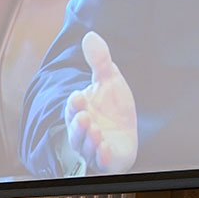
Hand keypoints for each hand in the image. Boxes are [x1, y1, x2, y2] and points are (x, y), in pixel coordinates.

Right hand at [64, 31, 137, 172]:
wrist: (126, 134)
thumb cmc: (113, 107)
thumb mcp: (110, 80)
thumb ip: (99, 61)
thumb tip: (90, 35)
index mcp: (80, 111)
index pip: (73, 107)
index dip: (74, 104)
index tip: (78, 96)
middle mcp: (83, 131)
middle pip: (75, 130)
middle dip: (77, 124)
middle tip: (83, 116)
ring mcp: (94, 148)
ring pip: (85, 147)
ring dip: (88, 140)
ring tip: (95, 130)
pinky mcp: (107, 161)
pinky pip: (101, 162)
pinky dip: (101, 156)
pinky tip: (105, 149)